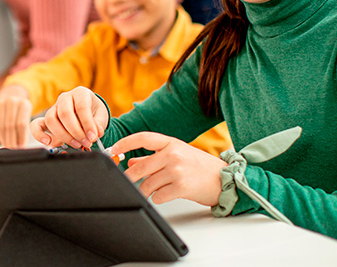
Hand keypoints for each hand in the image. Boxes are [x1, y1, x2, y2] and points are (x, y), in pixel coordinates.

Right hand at [0, 84, 31, 147]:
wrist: (11, 99)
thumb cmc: (20, 114)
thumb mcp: (26, 119)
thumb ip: (24, 132)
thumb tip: (20, 148)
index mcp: (24, 104)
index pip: (21, 124)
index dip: (21, 137)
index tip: (21, 147)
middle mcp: (12, 102)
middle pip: (10, 126)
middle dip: (11, 140)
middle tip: (13, 149)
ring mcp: (0, 104)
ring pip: (1, 126)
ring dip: (4, 139)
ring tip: (8, 146)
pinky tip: (3, 139)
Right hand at [29, 86, 108, 148]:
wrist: (89, 112)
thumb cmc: (94, 111)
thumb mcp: (101, 115)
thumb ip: (99, 124)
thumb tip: (96, 133)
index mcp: (80, 93)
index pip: (81, 107)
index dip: (87, 124)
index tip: (93, 136)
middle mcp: (65, 98)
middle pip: (65, 113)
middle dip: (76, 131)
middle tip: (86, 142)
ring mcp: (54, 108)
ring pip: (51, 120)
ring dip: (63, 136)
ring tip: (76, 144)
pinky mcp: (46, 119)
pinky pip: (36, 125)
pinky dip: (39, 134)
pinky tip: (48, 142)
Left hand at [110, 132, 226, 205]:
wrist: (224, 179)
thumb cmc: (200, 166)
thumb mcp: (177, 155)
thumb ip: (152, 157)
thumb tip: (130, 161)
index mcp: (170, 143)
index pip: (142, 138)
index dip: (125, 143)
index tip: (112, 149)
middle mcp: (173, 154)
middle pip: (140, 167)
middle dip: (129, 177)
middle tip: (124, 181)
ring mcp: (177, 170)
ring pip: (147, 184)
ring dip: (146, 190)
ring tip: (154, 190)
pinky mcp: (181, 187)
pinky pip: (158, 196)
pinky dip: (158, 198)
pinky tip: (166, 194)